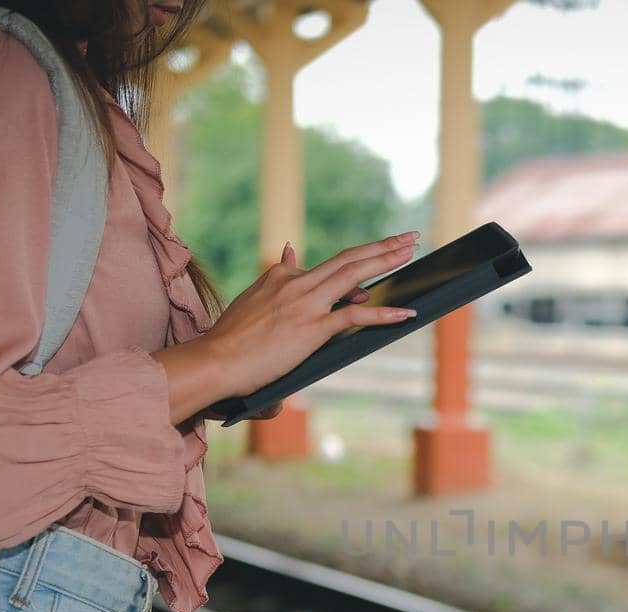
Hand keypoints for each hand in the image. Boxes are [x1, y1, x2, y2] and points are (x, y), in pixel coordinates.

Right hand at [204, 231, 420, 398]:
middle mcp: (296, 282)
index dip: (355, 267)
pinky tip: (406, 313)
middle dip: (381, 246)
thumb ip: (276, 275)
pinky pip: (354, 315)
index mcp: (281, 275)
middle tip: (409, 236)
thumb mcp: (253, 297)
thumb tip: (289, 248)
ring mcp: (306, 304)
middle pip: (347, 258)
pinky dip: (383, 313)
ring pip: (353, 275)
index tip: (376, 268)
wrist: (216, 360)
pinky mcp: (312, 328)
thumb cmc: (230, 339)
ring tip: (411, 251)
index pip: (326, 266)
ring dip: (387, 260)